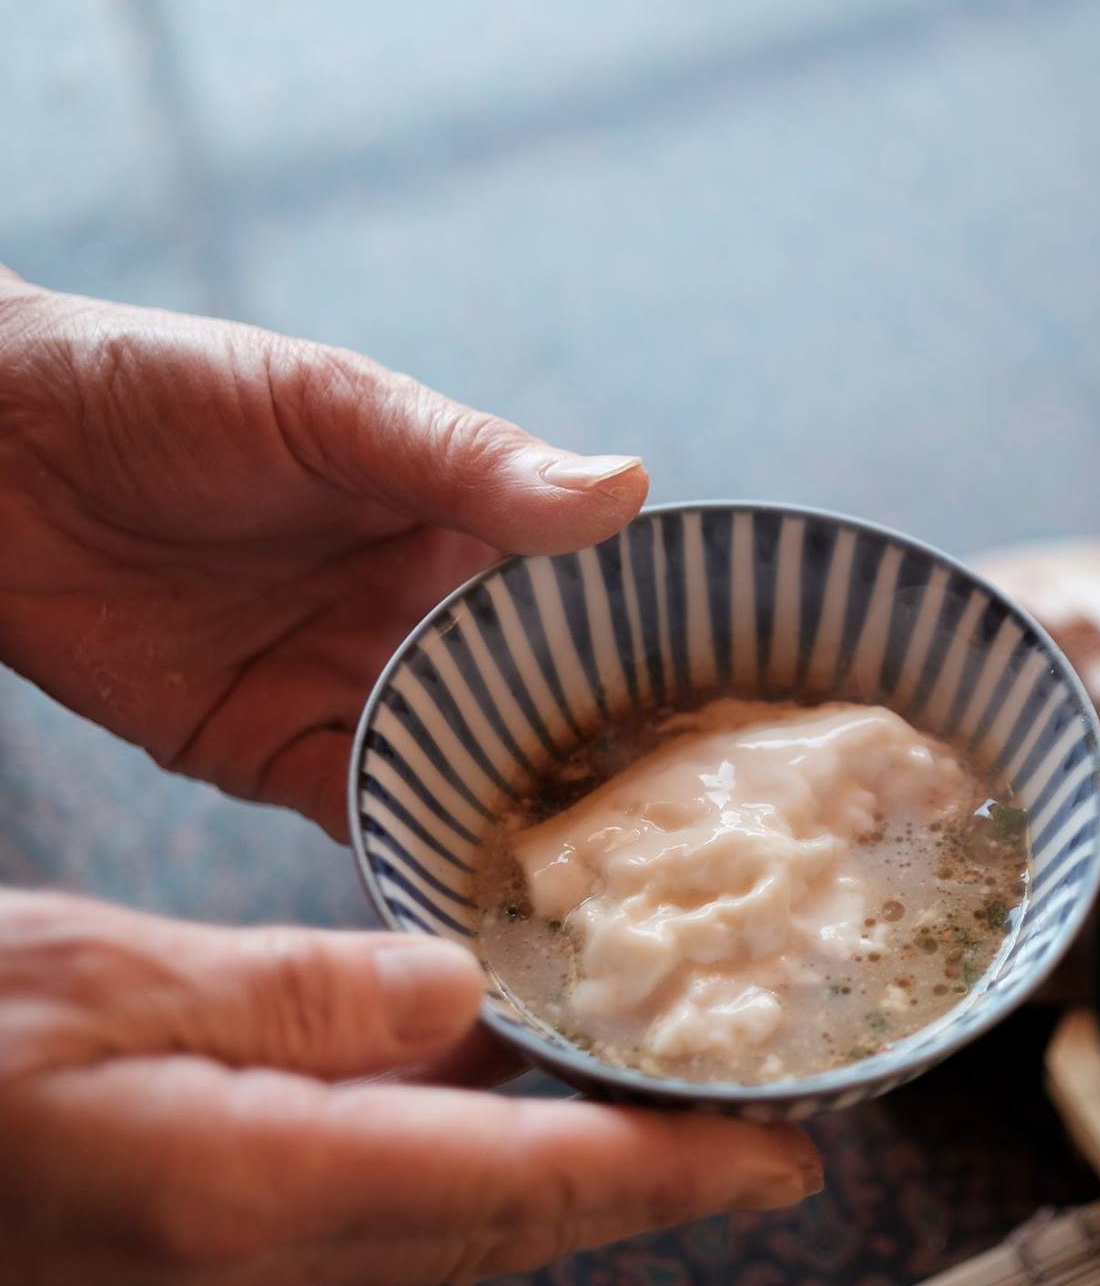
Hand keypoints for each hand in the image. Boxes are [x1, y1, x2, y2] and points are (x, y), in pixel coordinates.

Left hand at [0, 269, 649, 837]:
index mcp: (462, 524)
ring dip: (529, 821)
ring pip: (470, 773)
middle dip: (613, 760)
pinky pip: (367, 817)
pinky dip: (418, 854)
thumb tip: (629, 490)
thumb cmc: (165, 390)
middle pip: (544, 703)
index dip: (660, 646)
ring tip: (618, 890)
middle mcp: (426, 616)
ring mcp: (355, 690)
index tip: (746, 703)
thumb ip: (473, 461)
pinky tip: (480, 895)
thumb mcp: (334, 408)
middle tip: (710, 831)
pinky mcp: (273, 756)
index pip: (588, 595)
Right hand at [0, 889, 821, 1285]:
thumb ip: (299, 997)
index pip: (519, 1186)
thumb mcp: (102, 980)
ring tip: (667, 1114)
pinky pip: (374, 1213)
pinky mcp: (200, 1250)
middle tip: (764, 1146)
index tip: (783, 1161)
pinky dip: (462, 1164)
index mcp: (247, 1190)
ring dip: (565, 1179)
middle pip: (505, 1227)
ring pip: (450, 1226)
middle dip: (644, 1191)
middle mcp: (257, 1260)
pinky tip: (488, 1095)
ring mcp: (225, 1271)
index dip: (665, 1175)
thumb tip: (459, 994)